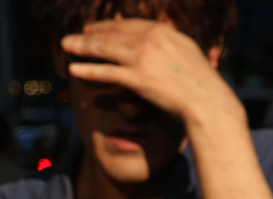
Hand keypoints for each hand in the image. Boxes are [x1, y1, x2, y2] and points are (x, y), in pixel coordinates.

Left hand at [61, 18, 235, 125]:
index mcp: (163, 31)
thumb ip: (167, 44)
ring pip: (105, 49)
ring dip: (82, 47)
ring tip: (66, 46)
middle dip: (89, 35)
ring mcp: (143, 57)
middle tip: (72, 37)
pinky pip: (106, 72)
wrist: (207, 100)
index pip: (128, 24)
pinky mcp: (137, 78)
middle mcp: (152, 39)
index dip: (107, 26)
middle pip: (112, 34)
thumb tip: (157, 39)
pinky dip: (88, 70)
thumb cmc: (199, 82)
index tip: (92, 28)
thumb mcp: (185, 52)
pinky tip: (74, 70)